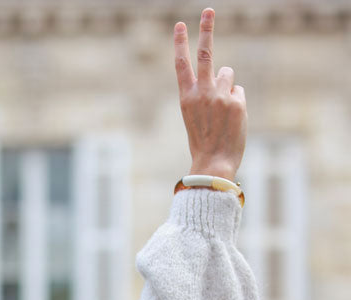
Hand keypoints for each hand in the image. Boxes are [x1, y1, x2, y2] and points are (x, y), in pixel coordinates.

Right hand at [174, 8, 246, 180]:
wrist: (213, 164)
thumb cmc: (203, 142)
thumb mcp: (196, 116)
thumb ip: (205, 93)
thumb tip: (225, 74)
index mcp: (186, 98)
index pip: (181, 65)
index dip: (180, 43)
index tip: (180, 25)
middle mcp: (202, 93)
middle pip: (205, 54)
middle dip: (206, 29)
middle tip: (209, 10)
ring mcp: (220, 96)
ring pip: (228, 74)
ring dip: (227, 87)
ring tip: (222, 111)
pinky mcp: (236, 102)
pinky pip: (238, 92)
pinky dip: (236, 103)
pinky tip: (231, 120)